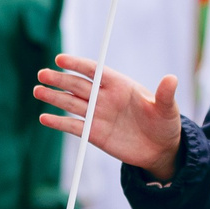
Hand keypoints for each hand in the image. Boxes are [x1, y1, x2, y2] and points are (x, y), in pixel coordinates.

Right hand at [35, 55, 182, 181]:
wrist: (161, 150)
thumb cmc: (165, 124)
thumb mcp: (167, 109)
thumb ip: (165, 94)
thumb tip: (172, 79)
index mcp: (120, 85)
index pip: (94, 71)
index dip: (77, 64)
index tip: (60, 59)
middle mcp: (104, 97)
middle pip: (77, 85)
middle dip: (60, 79)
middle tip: (43, 74)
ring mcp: (98, 115)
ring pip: (71, 103)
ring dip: (54, 97)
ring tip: (37, 91)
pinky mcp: (94, 134)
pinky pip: (73, 126)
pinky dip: (59, 122)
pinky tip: (45, 118)